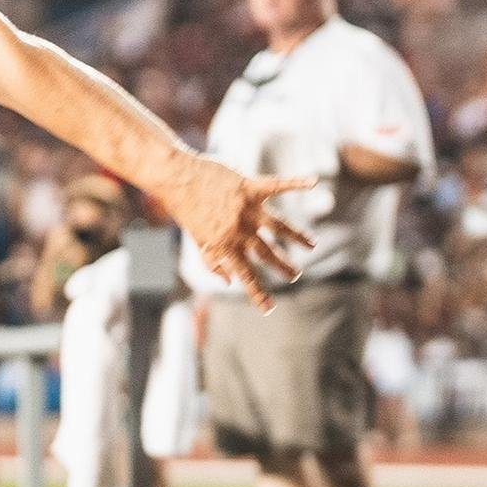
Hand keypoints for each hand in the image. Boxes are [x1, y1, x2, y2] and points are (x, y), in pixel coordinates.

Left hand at [163, 155, 315, 312]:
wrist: (173, 177)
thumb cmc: (184, 209)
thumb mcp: (196, 240)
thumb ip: (213, 262)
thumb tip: (229, 282)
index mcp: (224, 244)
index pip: (245, 274)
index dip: (257, 293)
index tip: (269, 308)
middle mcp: (238, 229)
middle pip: (266, 252)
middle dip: (283, 266)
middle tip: (295, 276)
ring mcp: (246, 208)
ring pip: (279, 225)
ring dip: (297, 236)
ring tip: (311, 245)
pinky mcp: (249, 186)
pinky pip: (277, 185)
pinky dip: (295, 182)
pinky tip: (313, 182)